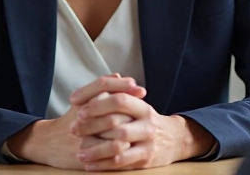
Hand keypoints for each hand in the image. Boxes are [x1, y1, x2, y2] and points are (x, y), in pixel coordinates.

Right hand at [5, 75, 141, 168]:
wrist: (48, 143)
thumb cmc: (72, 120)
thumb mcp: (83, 101)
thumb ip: (101, 88)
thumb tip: (120, 76)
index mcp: (81, 100)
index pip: (102, 85)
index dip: (122, 85)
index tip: (138, 88)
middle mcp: (80, 114)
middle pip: (112, 106)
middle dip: (132, 108)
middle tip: (146, 109)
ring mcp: (83, 134)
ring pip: (113, 129)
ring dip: (129, 127)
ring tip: (140, 127)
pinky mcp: (84, 152)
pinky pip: (108, 150)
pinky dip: (121, 147)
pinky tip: (130, 145)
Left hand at [70, 88, 215, 170]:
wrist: (175, 139)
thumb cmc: (147, 121)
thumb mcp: (139, 105)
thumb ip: (121, 95)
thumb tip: (101, 84)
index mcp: (143, 106)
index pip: (119, 99)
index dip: (97, 103)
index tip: (78, 107)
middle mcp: (147, 123)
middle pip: (116, 122)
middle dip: (91, 126)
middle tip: (73, 129)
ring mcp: (147, 142)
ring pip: (118, 145)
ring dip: (95, 150)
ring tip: (79, 152)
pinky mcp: (145, 160)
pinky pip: (121, 163)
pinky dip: (103, 165)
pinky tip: (90, 165)